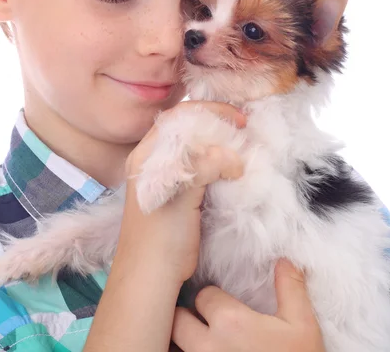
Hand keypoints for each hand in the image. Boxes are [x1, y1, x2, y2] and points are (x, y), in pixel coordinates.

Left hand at [116, 100, 246, 283]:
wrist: (151, 278)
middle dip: (216, 123)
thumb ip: (205, 168)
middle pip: (186, 128)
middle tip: (243, 128)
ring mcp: (164, 177)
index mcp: (146, 155)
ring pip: (194, 146)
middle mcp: (152, 161)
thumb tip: (235, 158)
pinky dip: (217, 159)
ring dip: (218, 141)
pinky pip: (198, 164)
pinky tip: (232, 164)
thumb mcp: (181, 198)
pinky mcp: (177, 192)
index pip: (178, 117)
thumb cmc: (159, 238)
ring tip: (242, 142)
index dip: (209, 112)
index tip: (238, 119)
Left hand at [171, 259, 325, 350]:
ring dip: (183, 340)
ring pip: (174, 346)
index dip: (213, 298)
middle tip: (206, 321)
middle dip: (188, 316)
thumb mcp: (302, 326)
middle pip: (178, 319)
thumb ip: (290, 288)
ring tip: (202, 338)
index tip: (224, 306)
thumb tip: (283, 259)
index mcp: (230, 323)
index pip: (203, 295)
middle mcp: (208, 347)